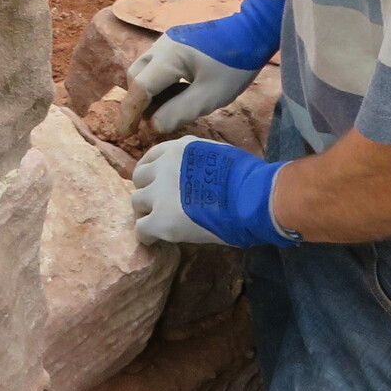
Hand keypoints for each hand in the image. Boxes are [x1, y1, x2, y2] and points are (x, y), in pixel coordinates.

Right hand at [127, 0, 286, 135]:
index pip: (139, 88)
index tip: (125, 134)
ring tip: (167, 110)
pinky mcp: (177, 42)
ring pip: (145, 69)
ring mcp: (168, 41)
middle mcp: (161, 46)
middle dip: (137, 102)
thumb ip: (179, 112)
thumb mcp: (210, 96)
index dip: (129, 114)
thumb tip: (154, 125)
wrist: (253, 31)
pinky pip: (157, 64)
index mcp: (168, 58)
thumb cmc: (234, 65)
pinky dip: (159, 82)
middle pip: (135, 76)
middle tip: (149, 124)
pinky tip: (178, 94)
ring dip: (148, 92)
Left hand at [131, 137, 294, 249]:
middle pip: (140, 178)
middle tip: (158, 204)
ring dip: (147, 212)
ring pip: (137, 202)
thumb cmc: (250, 180)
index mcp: (181, 148)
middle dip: (148, 190)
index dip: (153, 172)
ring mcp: (160, 193)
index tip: (156, 182)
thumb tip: (202, 177)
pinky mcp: (160, 219)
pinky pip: (141, 228)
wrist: (253, 199)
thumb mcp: (220, 158)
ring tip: (159, 223)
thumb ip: (202, 164)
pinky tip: (157, 241)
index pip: (153, 156)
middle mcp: (165, 165)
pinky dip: (147, 236)